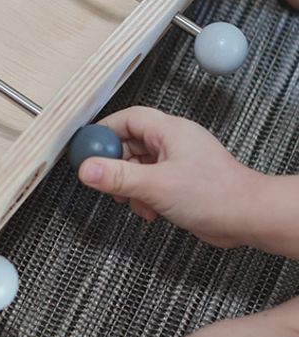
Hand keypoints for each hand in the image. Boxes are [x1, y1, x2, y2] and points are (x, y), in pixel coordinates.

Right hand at [76, 107, 259, 247]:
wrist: (249, 217)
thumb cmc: (216, 195)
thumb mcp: (155, 185)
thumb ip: (118, 177)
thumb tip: (86, 169)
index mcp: (170, 131)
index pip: (127, 119)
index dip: (103, 132)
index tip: (86, 150)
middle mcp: (174, 142)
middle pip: (130, 143)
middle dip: (115, 164)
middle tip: (103, 180)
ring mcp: (178, 161)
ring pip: (139, 165)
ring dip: (129, 185)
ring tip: (130, 200)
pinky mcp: (182, 180)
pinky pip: (151, 181)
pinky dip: (144, 195)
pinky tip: (149, 210)